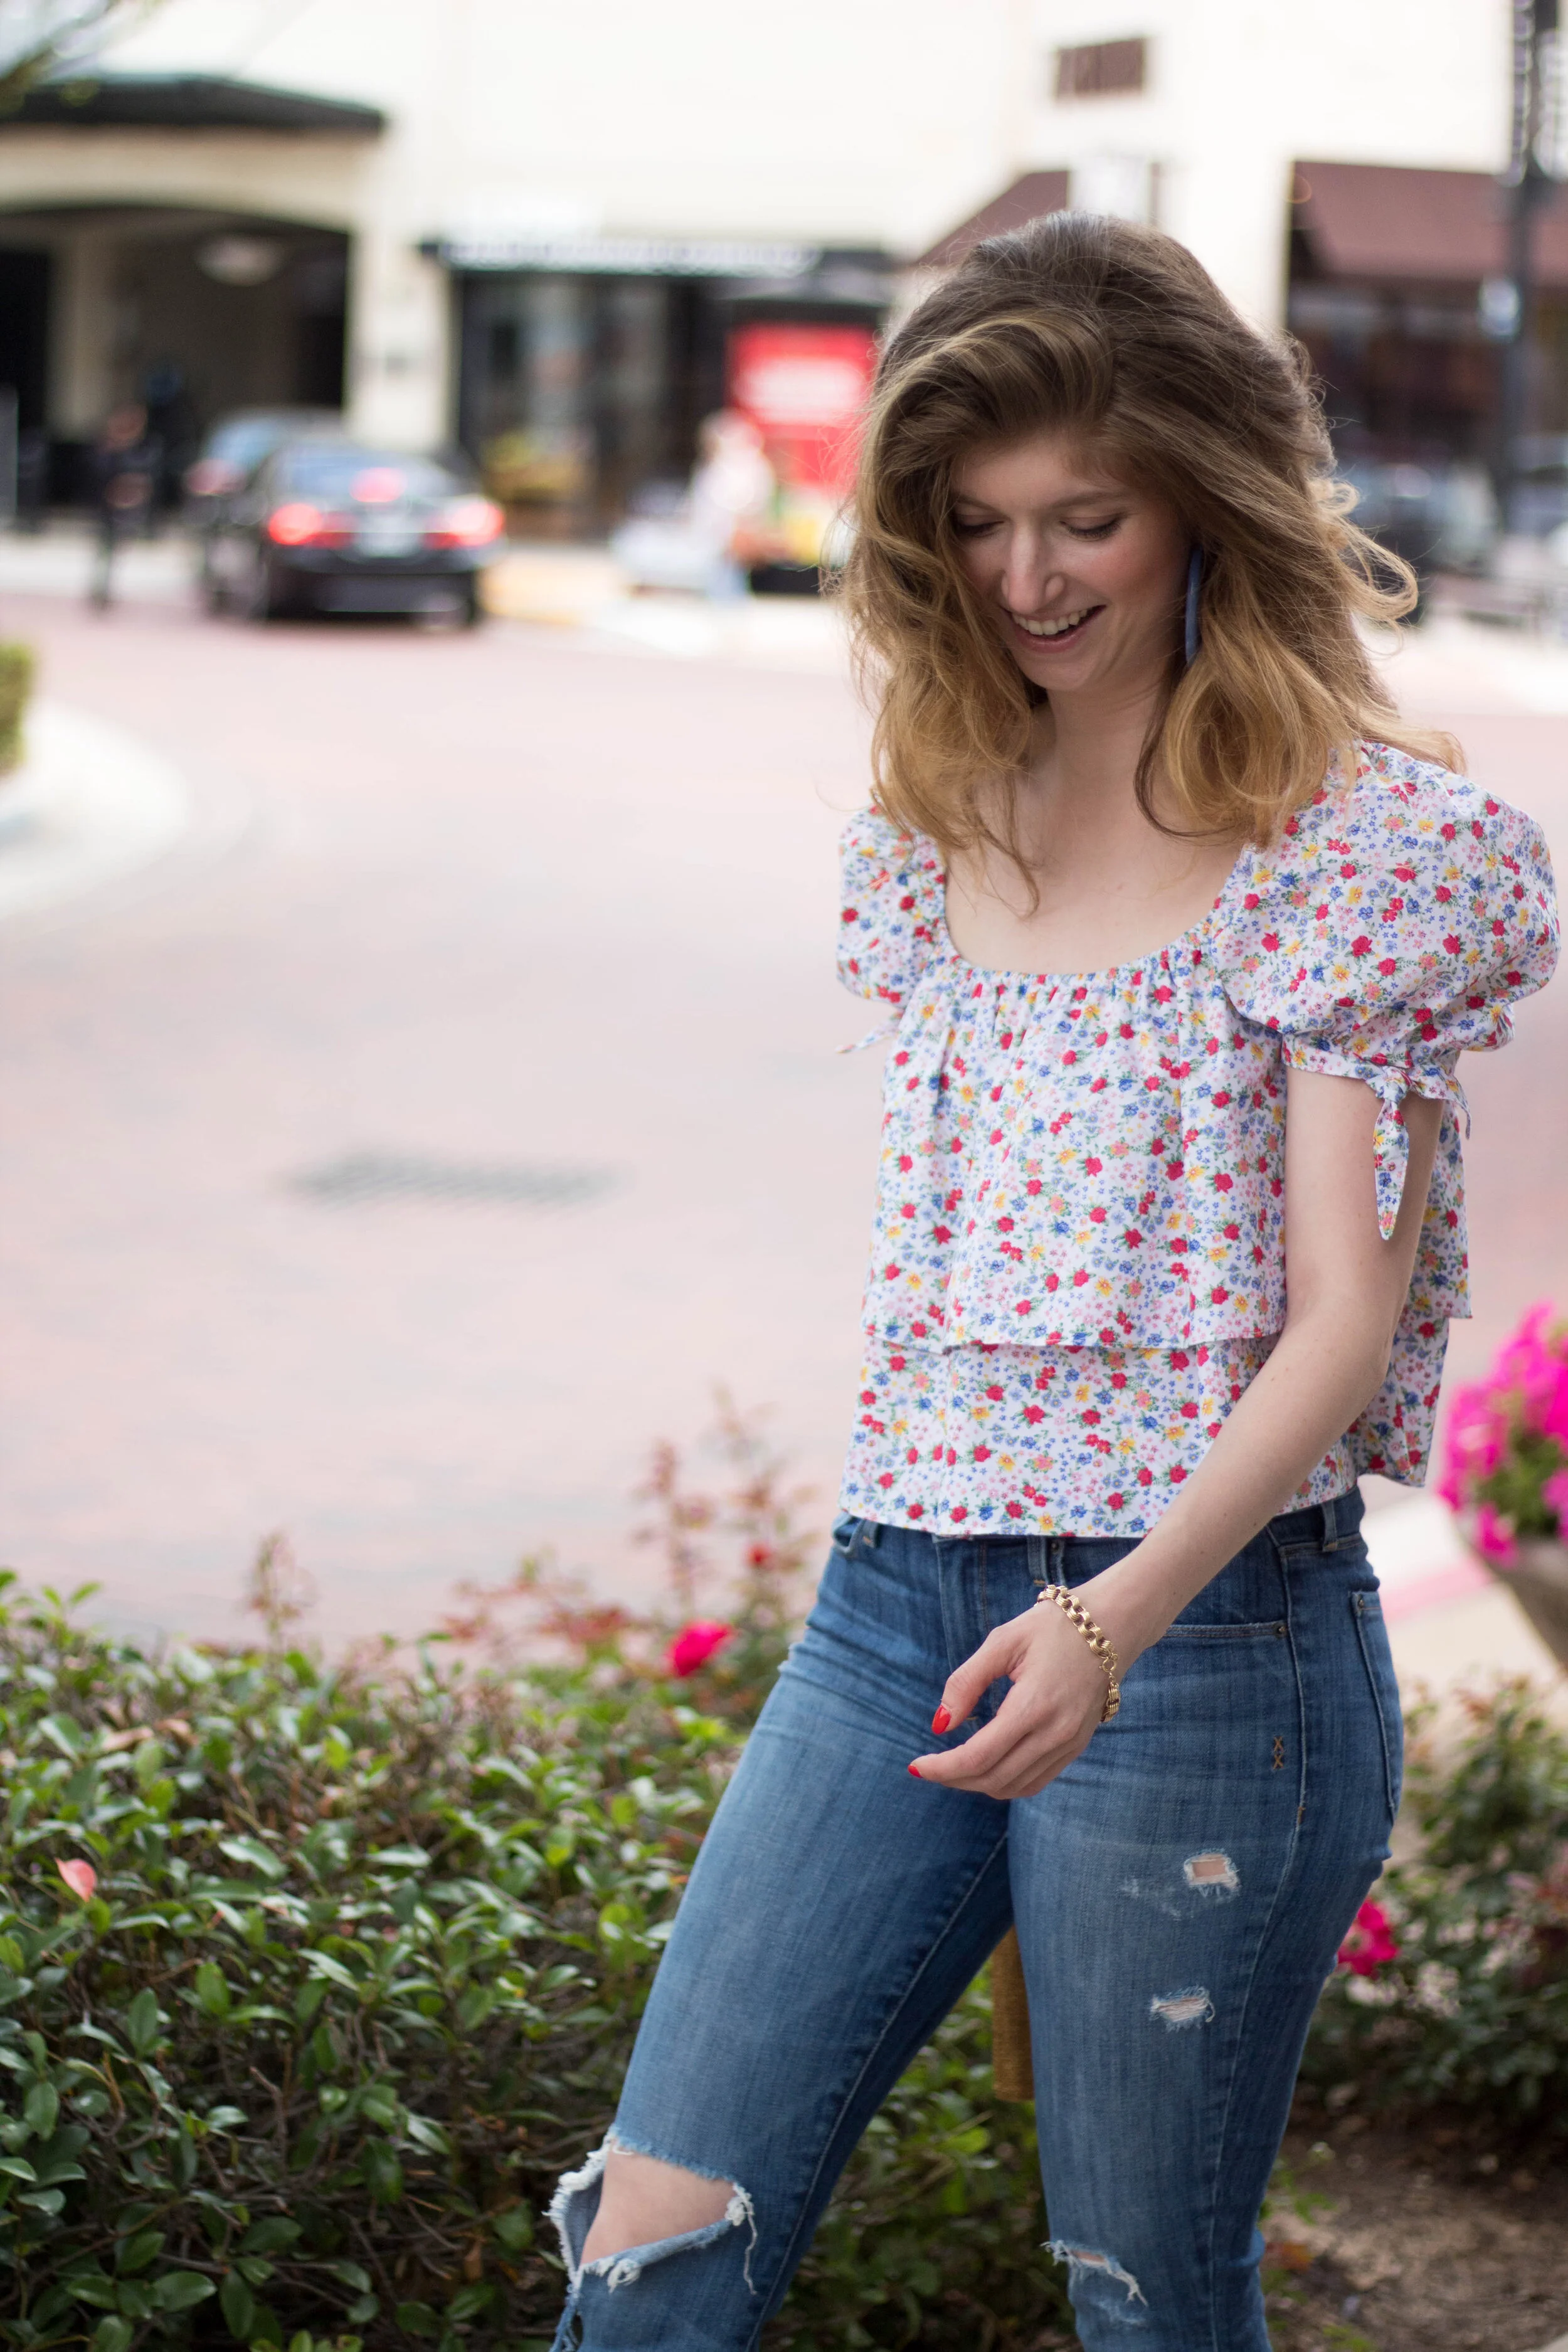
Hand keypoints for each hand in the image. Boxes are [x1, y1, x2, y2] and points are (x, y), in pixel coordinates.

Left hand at [908, 1580, 1129, 1799]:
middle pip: (993, 1779)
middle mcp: (1054, 1734)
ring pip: (1013, 1787)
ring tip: (952, 1766)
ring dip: (977, 1783)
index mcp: (1033, 1706)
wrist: (1110, 1627)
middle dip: (953, 1778)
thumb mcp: (1002, 1641)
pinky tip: (986, 1766)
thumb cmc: (1051, 1628)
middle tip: (928, 1765)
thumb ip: (966, 1682)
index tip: (915, 1765)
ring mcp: (1069, 1745)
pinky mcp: (1076, 1747)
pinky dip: (1004, 1783)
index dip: (942, 1768)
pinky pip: (1035, 1782)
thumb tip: (940, 1725)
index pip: (979, 1757)